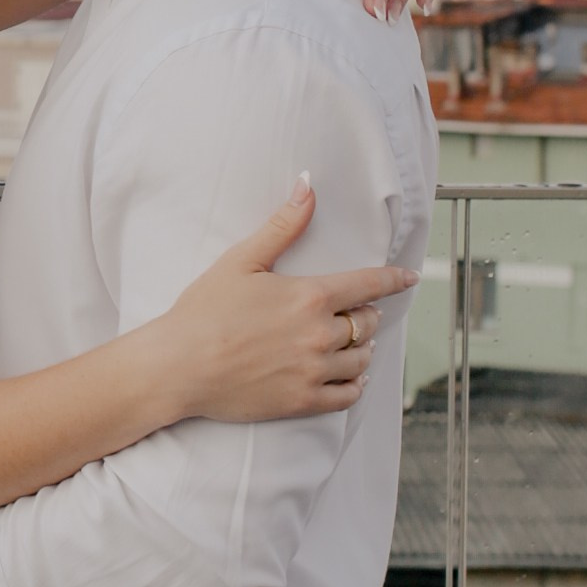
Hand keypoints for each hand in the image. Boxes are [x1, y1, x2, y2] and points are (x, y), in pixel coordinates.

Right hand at [159, 180, 418, 424]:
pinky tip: (347, 376)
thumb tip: (308, 185)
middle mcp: (320, 334)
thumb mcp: (242, 260)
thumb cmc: (204, 310)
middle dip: (365, 315)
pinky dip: (354, 384)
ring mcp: (314, 371)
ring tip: (349, 344)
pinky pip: (348, 395)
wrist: (177, 366)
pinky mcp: (303, 401)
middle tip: (353, 313)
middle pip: (367, 323)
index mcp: (310, 296)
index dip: (394, 279)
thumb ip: (283, 225)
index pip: (369, 285)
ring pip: (362, 359)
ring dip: (360, 349)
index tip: (409, 277)